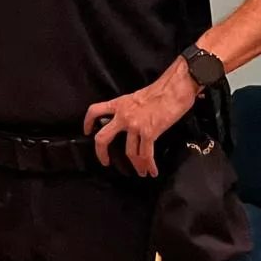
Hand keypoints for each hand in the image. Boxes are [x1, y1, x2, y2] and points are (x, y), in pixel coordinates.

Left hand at [83, 61, 199, 177]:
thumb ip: (128, 109)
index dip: (87, 122)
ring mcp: (135, 125)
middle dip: (101, 153)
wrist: (174, 89)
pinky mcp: (149, 132)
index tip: (87, 131)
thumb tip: (126, 122)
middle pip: (103, 138)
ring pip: (129, 152)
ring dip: (136, 165)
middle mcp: (123, 116)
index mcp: (119, 104)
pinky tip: (152, 171)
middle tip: (105, 162)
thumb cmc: (159, 90)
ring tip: (141, 171)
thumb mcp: (136, 97)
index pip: (95, 110)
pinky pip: (146, 154)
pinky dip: (149, 165)